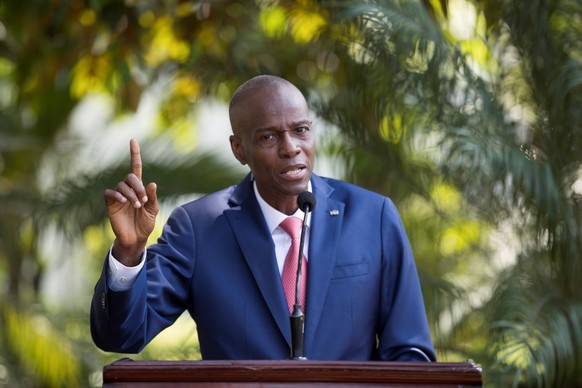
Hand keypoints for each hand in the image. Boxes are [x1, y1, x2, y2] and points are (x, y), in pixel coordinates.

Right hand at [104, 139, 158, 265]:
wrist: (136, 238)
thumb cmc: (145, 223)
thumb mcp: (153, 210)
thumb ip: (152, 197)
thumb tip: (152, 183)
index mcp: (139, 188)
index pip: (135, 167)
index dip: (134, 154)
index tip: (133, 140)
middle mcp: (127, 189)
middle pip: (130, 176)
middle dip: (138, 186)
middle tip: (143, 200)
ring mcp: (118, 196)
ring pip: (122, 185)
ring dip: (131, 194)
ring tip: (137, 205)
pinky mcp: (110, 204)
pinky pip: (110, 193)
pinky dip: (118, 195)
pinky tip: (124, 202)